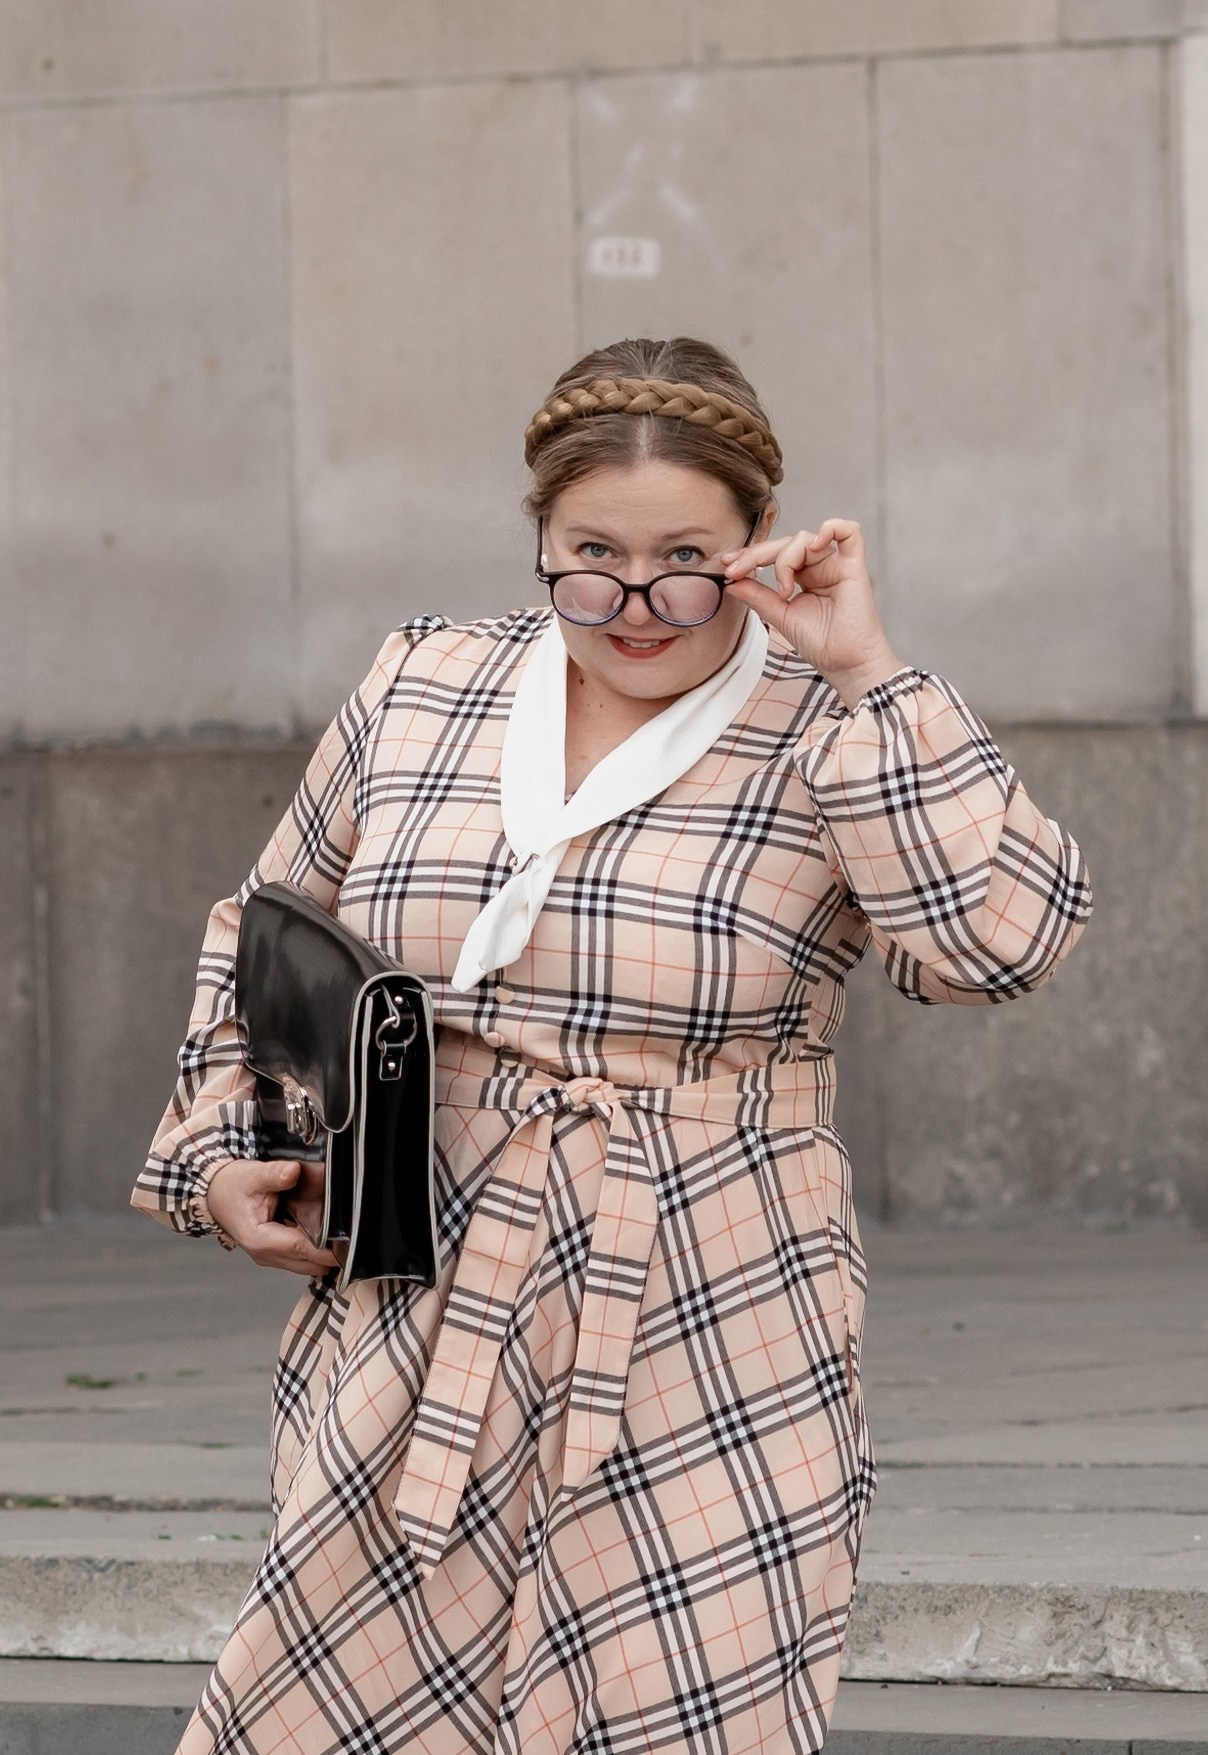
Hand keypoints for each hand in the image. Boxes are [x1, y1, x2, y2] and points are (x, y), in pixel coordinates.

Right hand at [205, 1157, 338, 1276]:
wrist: (216, 1194)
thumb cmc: (232, 1187)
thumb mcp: (253, 1174)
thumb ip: (275, 1174)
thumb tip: (293, 1171)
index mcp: (260, 1240)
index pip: (302, 1250)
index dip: (328, 1248)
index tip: (349, 1241)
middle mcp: (266, 1254)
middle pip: (311, 1264)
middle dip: (331, 1251)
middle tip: (349, 1228)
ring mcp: (271, 1257)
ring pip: (309, 1266)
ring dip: (324, 1252)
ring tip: (338, 1229)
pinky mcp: (276, 1255)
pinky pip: (303, 1260)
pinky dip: (316, 1251)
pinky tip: (324, 1231)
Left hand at [722, 519, 902, 708]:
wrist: (845, 664)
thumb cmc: (822, 644)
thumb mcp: (780, 616)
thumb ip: (758, 596)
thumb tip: (731, 581)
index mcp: (803, 577)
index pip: (774, 555)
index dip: (750, 556)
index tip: (728, 566)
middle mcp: (819, 567)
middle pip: (786, 543)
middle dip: (756, 554)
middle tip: (737, 570)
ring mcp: (836, 564)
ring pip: (805, 538)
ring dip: (785, 558)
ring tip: (784, 590)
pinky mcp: (854, 565)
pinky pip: (849, 531)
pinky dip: (831, 528)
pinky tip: (814, 545)